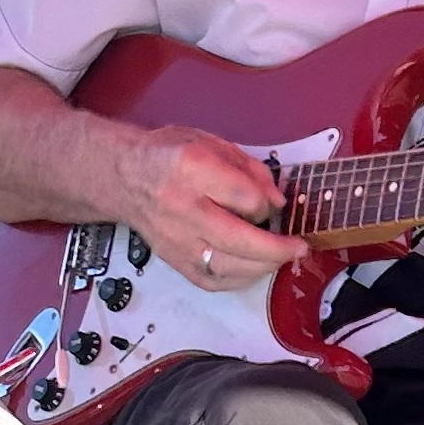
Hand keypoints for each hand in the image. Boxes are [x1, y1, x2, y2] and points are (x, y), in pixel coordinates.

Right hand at [115, 125, 304, 292]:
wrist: (124, 177)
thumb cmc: (169, 156)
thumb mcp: (212, 143)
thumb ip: (250, 170)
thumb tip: (277, 202)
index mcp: (193, 168)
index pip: (245, 197)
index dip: (268, 204)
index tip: (275, 204)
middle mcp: (182, 206)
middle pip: (238, 239)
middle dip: (277, 249)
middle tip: (299, 248)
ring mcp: (176, 239)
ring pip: (226, 267)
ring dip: (262, 267)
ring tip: (280, 258)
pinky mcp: (173, 259)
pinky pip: (212, 281)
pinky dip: (239, 280)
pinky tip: (253, 269)